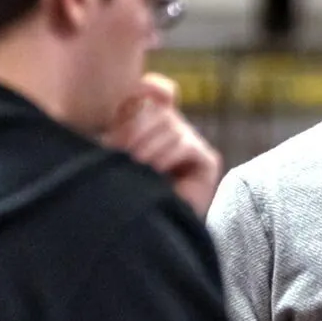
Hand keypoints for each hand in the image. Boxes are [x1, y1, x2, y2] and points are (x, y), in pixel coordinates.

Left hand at [106, 74, 220, 216]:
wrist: (150, 233)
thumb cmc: (127, 194)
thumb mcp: (114, 157)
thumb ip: (115, 131)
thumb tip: (118, 105)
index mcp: (151, 122)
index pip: (158, 89)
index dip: (147, 87)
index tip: (132, 93)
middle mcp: (175, 127)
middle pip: (159, 109)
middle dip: (134, 129)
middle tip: (117, 152)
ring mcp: (193, 141)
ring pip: (170, 126)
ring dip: (147, 147)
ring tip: (134, 166)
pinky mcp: (207, 160)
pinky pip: (185, 145)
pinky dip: (167, 156)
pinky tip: (154, 172)